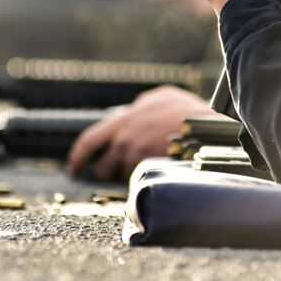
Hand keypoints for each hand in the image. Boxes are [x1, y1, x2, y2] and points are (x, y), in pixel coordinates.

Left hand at [65, 85, 219, 179]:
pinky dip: (145, 180)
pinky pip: (139, 182)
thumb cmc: (186, 110)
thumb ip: (141, 106)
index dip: (78, 157)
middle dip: (105, 172)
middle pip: (103, 167)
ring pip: (123, 176)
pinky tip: (158, 172)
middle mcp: (125, 141)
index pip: (89, 140)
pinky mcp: (150, 172)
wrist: (207, 128)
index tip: (73, 168)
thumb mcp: (160, 97)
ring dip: (130, 174)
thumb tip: (135, 110)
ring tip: (148, 166)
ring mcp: (137, 158)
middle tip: (112, 173)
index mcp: (123, 120)